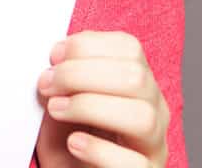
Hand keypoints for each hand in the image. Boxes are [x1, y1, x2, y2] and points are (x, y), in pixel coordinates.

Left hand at [35, 31, 169, 166]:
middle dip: (81, 75)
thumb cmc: (69, 135)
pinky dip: (98, 149)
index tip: (53, 58)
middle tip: (47, 86)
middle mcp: (154, 110)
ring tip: (56, 110)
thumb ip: (64, 74)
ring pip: (143, 117)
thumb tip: (57, 56)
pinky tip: (74, 143)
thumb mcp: (63, 98)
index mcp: (137, 83)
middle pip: (135, 78)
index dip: (87, 46)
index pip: (129, 48)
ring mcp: (153, 145)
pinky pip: (134, 163)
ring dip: (89, 107)